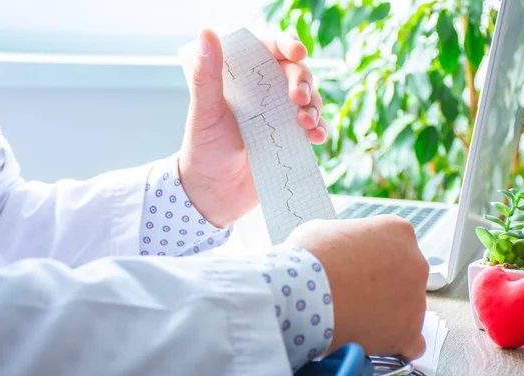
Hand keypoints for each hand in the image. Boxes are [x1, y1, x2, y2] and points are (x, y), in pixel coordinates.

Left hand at [179, 29, 326, 227]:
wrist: (214, 194)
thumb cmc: (204, 150)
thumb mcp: (205, 112)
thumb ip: (207, 75)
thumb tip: (207, 33)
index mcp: (244, 79)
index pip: (269, 50)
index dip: (287, 45)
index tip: (296, 52)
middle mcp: (265, 94)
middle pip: (295, 73)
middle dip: (302, 81)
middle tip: (297, 98)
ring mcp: (280, 117)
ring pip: (309, 99)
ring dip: (313, 106)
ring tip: (305, 122)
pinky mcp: (291, 140)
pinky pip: (314, 128)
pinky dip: (320, 129)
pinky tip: (317, 137)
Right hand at [286, 215, 428, 360]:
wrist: (301, 291)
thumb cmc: (308, 258)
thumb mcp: (324, 230)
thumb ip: (344, 239)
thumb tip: (338, 252)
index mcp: (397, 232)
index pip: (395, 246)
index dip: (372, 260)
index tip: (356, 270)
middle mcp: (415, 262)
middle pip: (404, 278)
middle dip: (381, 287)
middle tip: (352, 294)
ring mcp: (415, 299)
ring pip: (406, 310)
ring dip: (384, 314)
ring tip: (352, 317)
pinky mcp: (409, 332)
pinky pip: (412, 343)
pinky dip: (395, 343)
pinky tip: (373, 341)